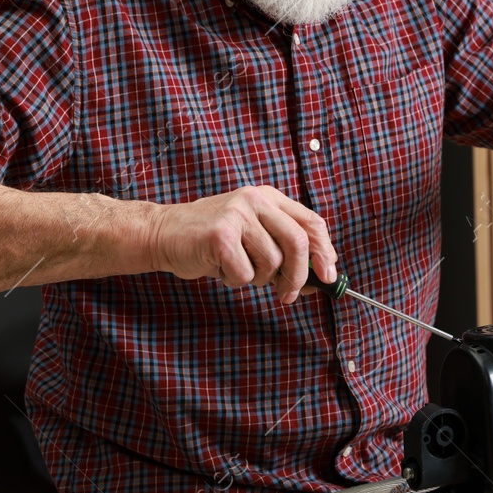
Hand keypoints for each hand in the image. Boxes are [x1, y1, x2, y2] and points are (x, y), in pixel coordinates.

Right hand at [146, 185, 336, 302]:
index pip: (312, 222)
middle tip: (289, 295)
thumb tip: (322, 279)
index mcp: (269, 198)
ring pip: (271, 262)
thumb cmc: (212, 241)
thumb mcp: (253, 236)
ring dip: (258, 279)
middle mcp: (256, 200)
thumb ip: (284, 250)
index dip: (325, 251)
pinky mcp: (219, 235)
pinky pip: (244, 273)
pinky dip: (235, 281)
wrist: (163, 234)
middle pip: (298, 242)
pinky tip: (220, 269)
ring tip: (238, 270)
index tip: (329, 276)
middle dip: (299, 276)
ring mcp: (237, 215)